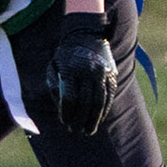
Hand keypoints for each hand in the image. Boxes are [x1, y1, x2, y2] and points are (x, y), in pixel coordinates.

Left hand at [45, 11, 116, 134]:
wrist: (86, 34)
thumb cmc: (66, 54)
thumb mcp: (54, 66)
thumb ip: (55, 86)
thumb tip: (61, 108)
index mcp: (71, 69)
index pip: (70, 98)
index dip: (67, 114)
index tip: (65, 123)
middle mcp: (88, 71)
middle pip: (85, 102)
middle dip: (80, 120)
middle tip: (76, 131)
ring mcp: (102, 73)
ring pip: (99, 101)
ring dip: (94, 119)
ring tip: (89, 131)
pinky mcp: (111, 74)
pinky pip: (109, 96)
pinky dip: (104, 110)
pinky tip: (99, 119)